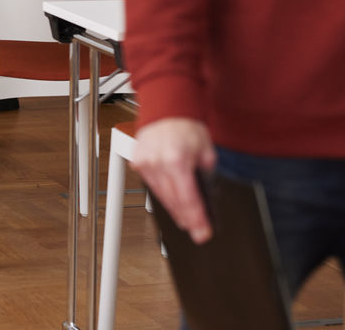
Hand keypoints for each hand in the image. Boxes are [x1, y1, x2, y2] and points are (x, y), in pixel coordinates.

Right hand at [132, 118, 217, 243]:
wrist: (167, 110)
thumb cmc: (187, 127)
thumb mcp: (206, 152)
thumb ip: (206, 176)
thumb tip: (205, 198)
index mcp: (177, 160)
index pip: (188, 199)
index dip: (197, 219)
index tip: (203, 232)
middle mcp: (158, 163)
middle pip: (173, 201)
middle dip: (186, 219)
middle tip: (197, 232)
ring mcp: (145, 164)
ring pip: (161, 197)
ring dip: (174, 210)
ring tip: (185, 221)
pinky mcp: (138, 163)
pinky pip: (152, 186)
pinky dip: (163, 195)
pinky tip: (172, 203)